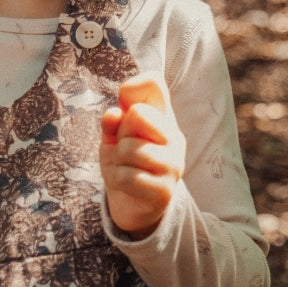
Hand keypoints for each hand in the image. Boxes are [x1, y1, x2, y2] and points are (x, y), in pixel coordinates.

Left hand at [100, 73, 185, 237]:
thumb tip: (114, 115)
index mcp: (163, 116)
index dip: (131, 89)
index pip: (153, 83)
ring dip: (117, 161)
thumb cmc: (124, 162)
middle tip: (124, 148)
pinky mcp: (165, 190)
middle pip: (137, 113)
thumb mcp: (114, 136)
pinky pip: (128, 176)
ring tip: (125, 167)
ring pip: (129, 148)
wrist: (132, 203)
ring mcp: (173, 164)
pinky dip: (118, 180)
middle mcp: (174, 136)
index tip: (125, 110)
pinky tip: (127, 184)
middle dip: (120, 133)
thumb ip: (113, 122)